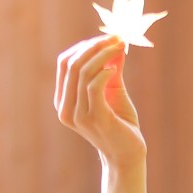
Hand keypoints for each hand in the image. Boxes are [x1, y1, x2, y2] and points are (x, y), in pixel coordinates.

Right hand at [54, 35, 145, 170]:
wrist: (128, 155)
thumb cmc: (121, 124)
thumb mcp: (114, 91)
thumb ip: (111, 68)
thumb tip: (116, 42)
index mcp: (63, 101)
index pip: (65, 63)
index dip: (84, 46)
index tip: (106, 37)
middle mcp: (65, 108)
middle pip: (72, 63)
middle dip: (94, 45)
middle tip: (116, 37)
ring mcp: (78, 115)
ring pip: (83, 72)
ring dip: (103, 54)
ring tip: (120, 47)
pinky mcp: (94, 118)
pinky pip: (93, 86)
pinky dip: (104, 71)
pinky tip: (115, 68)